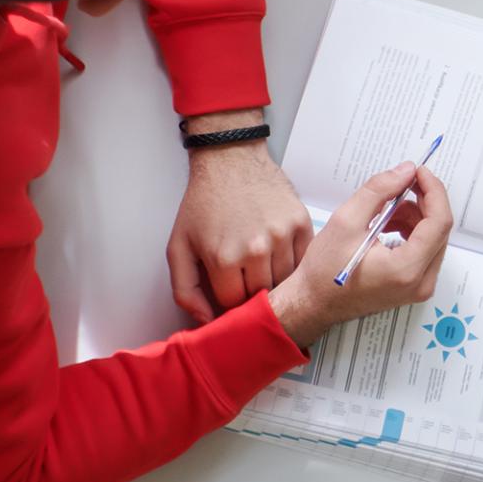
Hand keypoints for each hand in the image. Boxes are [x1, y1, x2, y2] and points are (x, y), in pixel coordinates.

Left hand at [167, 120, 313, 321]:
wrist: (231, 160)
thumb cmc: (204, 203)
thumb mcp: (178, 246)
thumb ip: (185, 291)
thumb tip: (207, 321)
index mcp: (224, 258)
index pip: (235, 303)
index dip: (229, 299)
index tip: (228, 288)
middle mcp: (257, 250)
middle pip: (263, 295)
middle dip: (252, 291)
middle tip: (245, 278)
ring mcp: (283, 236)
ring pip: (286, 281)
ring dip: (275, 279)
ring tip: (262, 266)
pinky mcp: (301, 223)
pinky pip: (304, 260)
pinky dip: (294, 263)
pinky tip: (280, 254)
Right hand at [267, 163, 452, 349]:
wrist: (312, 304)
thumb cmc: (323, 271)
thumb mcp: (347, 220)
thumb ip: (380, 191)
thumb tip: (407, 171)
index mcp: (406, 269)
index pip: (439, 222)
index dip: (433, 191)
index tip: (419, 172)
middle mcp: (420, 283)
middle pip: (439, 229)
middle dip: (423, 202)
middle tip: (401, 185)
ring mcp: (419, 288)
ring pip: (433, 238)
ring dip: (415, 216)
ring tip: (385, 210)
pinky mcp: (414, 287)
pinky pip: (425, 250)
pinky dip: (411, 231)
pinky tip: (387, 225)